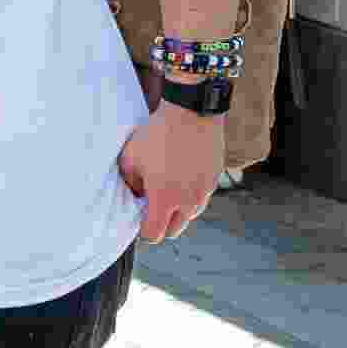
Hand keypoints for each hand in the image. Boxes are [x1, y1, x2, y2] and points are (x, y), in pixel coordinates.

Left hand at [119, 105, 220, 245]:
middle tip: (150, 206)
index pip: (154, 234)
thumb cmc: (157, 135)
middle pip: (174, 230)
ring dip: (178, 210)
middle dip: (161, 224)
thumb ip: (131, 184)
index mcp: (164, 199)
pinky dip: (191, 194)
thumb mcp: (130, 159)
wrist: (191, 113)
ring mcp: (205, 190)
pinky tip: (181, 176)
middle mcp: (188, 200)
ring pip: (190, 214)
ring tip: (166, 188)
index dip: (143, 232)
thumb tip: (137, 195)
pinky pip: (202, 196)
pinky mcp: (216, 178)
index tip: (138, 220)